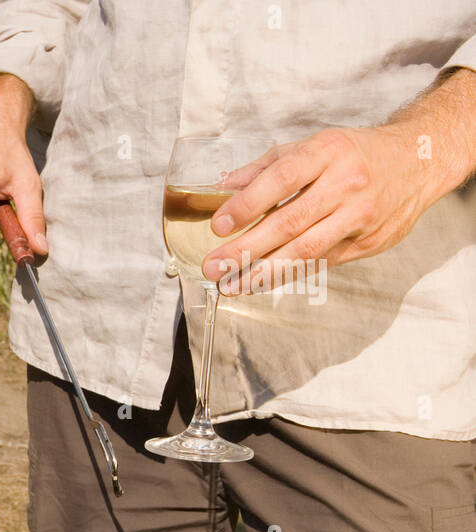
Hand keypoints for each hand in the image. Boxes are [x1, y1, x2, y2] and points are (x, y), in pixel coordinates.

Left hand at [203, 69, 475, 295]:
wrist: (419, 160)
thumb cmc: (354, 153)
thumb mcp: (312, 146)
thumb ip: (265, 167)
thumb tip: (221, 188)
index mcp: (328, 152)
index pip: (281, 179)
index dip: (247, 205)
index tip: (218, 226)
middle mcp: (347, 183)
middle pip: (290, 222)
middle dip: (246, 249)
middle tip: (214, 266)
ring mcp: (361, 215)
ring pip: (306, 250)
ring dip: (263, 272)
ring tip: (231, 284)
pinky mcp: (369, 241)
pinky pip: (321, 262)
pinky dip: (288, 275)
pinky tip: (260, 282)